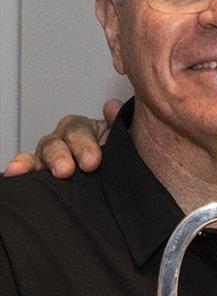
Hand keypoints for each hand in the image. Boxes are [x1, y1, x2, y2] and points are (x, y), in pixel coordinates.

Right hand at [3, 98, 121, 176]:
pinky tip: (12, 172)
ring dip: (31, 162)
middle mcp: (65, 143)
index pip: (77, 130)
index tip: (91, 162)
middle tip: (66, 170)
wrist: (124, 188)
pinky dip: (19, 169)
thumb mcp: (126, 143)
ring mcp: (53, 160)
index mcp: (85, 132)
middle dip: (59, 156)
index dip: (83, 144)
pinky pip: (30, 170)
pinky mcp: (45, 177)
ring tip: (22, 169)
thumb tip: (112, 106)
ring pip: (39, 156)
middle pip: (55, 143)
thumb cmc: (122, 161)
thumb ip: (119, 125)